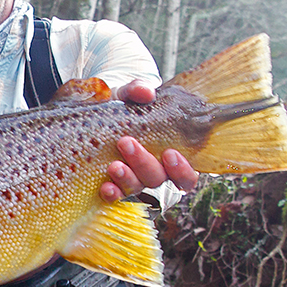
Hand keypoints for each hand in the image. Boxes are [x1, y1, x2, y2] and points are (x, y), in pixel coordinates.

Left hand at [100, 80, 198, 200]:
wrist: (99, 109)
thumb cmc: (124, 106)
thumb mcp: (129, 95)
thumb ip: (137, 90)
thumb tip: (146, 92)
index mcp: (170, 153)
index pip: (187, 174)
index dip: (183, 170)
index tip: (170, 153)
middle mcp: (154, 170)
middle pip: (158, 178)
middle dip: (143, 163)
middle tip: (127, 142)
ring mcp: (133, 178)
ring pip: (137, 187)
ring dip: (127, 178)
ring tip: (114, 165)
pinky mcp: (113, 183)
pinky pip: (116, 195)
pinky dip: (112, 193)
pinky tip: (106, 186)